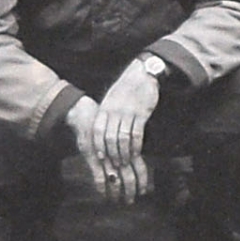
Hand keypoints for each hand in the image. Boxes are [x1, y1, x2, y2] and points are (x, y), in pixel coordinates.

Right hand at [66, 95, 135, 202]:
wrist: (85, 115)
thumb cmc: (104, 128)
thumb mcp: (119, 137)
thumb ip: (127, 150)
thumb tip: (137, 163)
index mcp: (128, 148)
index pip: (141, 168)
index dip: (142, 182)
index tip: (143, 192)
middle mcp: (119, 153)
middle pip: (129, 177)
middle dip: (130, 192)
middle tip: (130, 202)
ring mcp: (106, 157)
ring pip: (116, 180)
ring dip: (116, 193)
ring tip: (116, 201)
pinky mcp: (93, 158)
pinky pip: (99, 177)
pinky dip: (102, 188)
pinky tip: (102, 195)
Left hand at [90, 62, 161, 203]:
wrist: (141, 74)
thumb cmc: (125, 89)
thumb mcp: (111, 100)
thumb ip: (107, 115)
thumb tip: (102, 134)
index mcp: (105, 108)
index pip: (98, 131)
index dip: (98, 146)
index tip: (100, 158)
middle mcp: (113, 111)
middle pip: (109, 138)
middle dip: (111, 154)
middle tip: (115, 166)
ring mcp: (127, 113)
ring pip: (122, 138)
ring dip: (123, 153)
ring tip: (125, 164)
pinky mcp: (141, 114)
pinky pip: (136, 133)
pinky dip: (136, 145)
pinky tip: (136, 154)